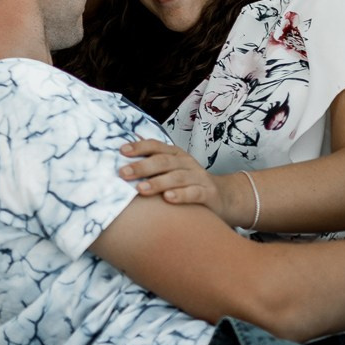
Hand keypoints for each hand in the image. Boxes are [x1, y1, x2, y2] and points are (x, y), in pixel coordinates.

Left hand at [120, 139, 238, 224]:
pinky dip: (181, 195)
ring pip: (177, 177)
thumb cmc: (188, 182)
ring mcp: (198, 177)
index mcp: (175, 154)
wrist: (223, 196)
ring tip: (140, 189)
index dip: (139, 147)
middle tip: (123, 173)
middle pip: (163, 161)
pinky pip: (194, 193)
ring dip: (157, 182)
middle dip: (142, 166)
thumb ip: (151, 164)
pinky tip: (168, 198)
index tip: (121, 151)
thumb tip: (121, 158)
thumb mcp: (171, 169)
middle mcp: (186, 162)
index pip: (156, 146)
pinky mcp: (208, 193)